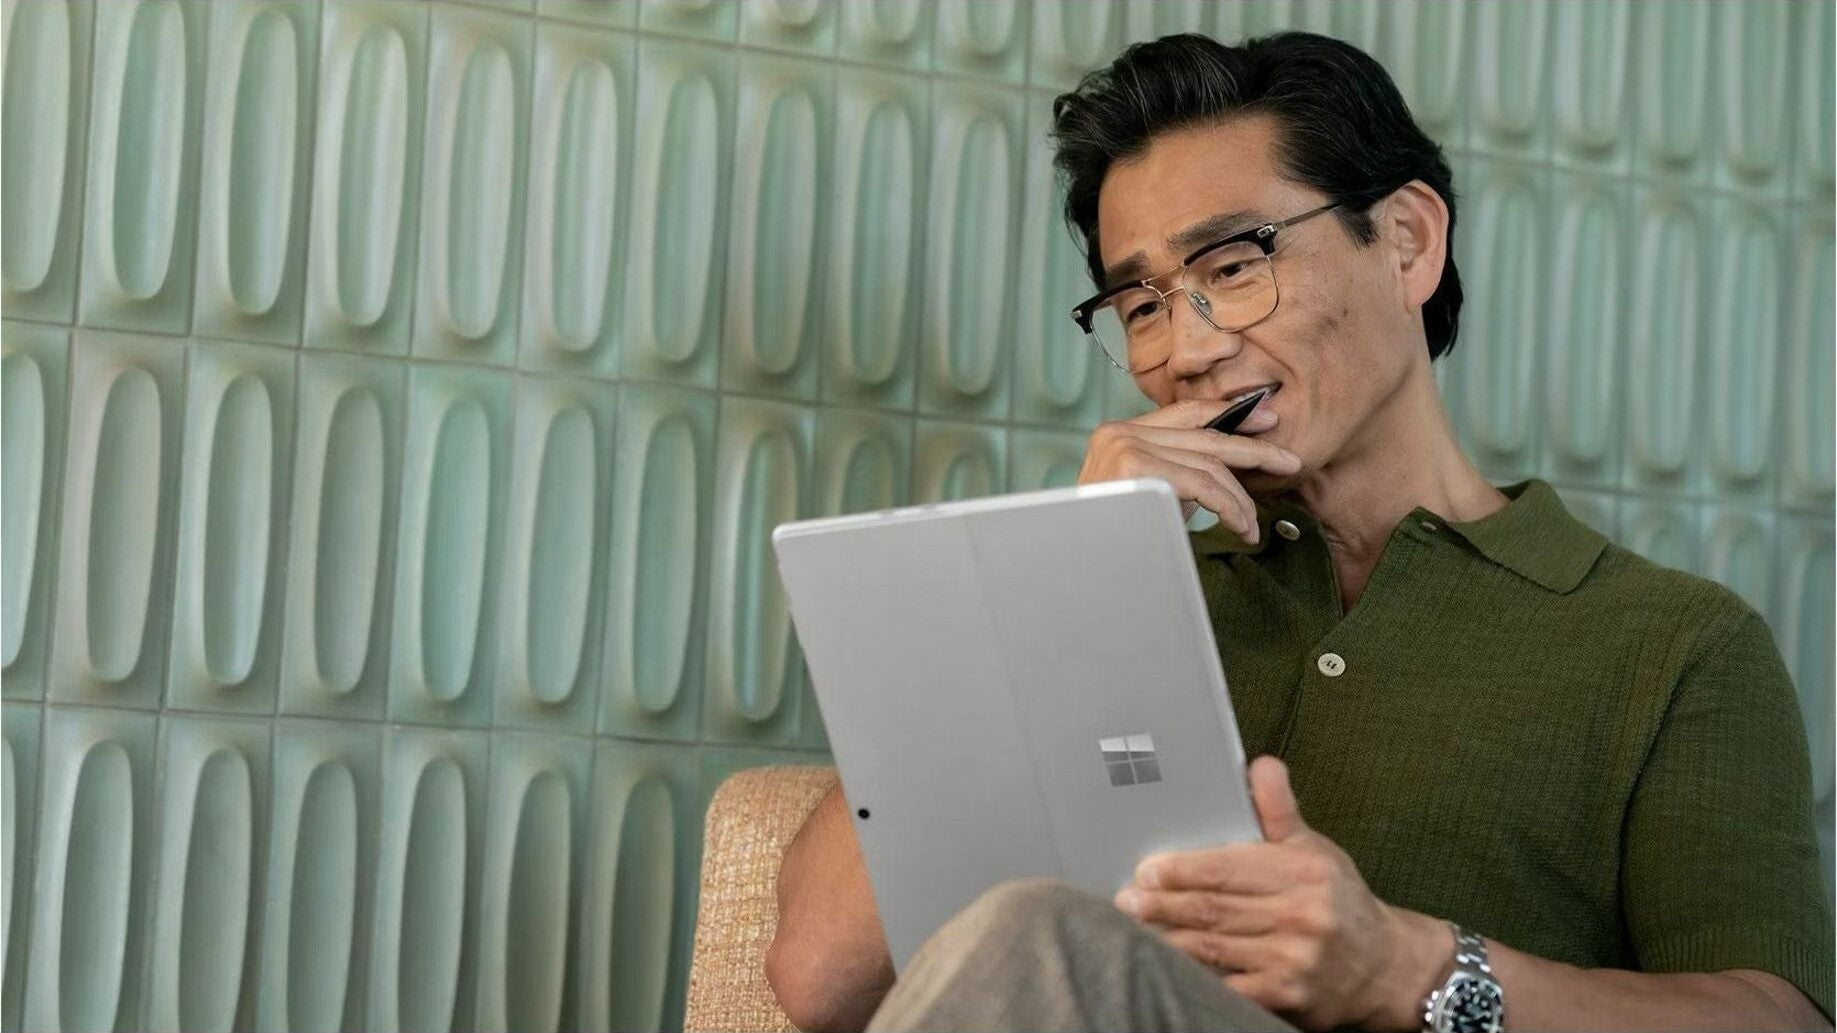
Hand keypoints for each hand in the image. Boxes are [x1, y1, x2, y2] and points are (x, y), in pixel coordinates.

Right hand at [1076, 400, 1300, 543]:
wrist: (1076, 569)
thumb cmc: (1110, 538)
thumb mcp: (1146, 495)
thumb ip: (1175, 474)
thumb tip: (1223, 472)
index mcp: (1119, 434)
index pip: (1185, 413)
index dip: (1229, 414)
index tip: (1266, 419)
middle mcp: (1120, 432)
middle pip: (1204, 436)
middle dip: (1253, 449)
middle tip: (1287, 461)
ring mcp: (1126, 446)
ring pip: (1209, 464)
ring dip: (1240, 498)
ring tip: (1251, 525)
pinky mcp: (1136, 467)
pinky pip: (1203, 484)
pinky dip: (1230, 507)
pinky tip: (1239, 526)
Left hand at [1112, 756, 1450, 1030]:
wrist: (1385, 967)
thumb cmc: (1339, 901)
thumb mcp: (1314, 849)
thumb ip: (1279, 810)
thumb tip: (1261, 764)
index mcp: (1302, 871)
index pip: (1228, 868)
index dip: (1181, 869)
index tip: (1146, 870)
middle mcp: (1300, 915)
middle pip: (1214, 909)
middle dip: (1162, 905)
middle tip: (1126, 900)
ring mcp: (1293, 960)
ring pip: (1214, 948)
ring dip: (1168, 939)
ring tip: (1134, 928)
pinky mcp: (1287, 998)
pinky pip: (1229, 987)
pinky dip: (1196, 978)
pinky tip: (1169, 967)